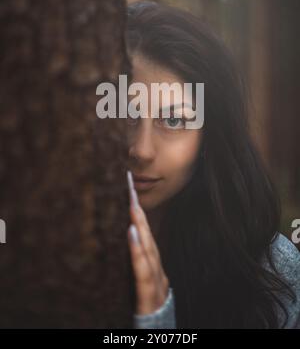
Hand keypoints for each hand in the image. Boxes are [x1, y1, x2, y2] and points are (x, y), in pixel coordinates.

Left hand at [127, 171, 169, 315]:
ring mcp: (156, 280)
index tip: (126, 188)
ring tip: (131, 203)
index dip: (136, 211)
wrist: (158, 332)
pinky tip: (131, 234)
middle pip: (147, 235)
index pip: (143, 233)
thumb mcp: (139, 282)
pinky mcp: (150, 294)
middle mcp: (156, 268)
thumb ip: (134, 263)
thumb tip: (121, 240)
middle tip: (127, 186)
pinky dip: (137, 251)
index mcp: (152, 264)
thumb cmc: (146, 307)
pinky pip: (143, 270)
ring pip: (148, 247)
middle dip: (138, 210)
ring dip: (140, 224)